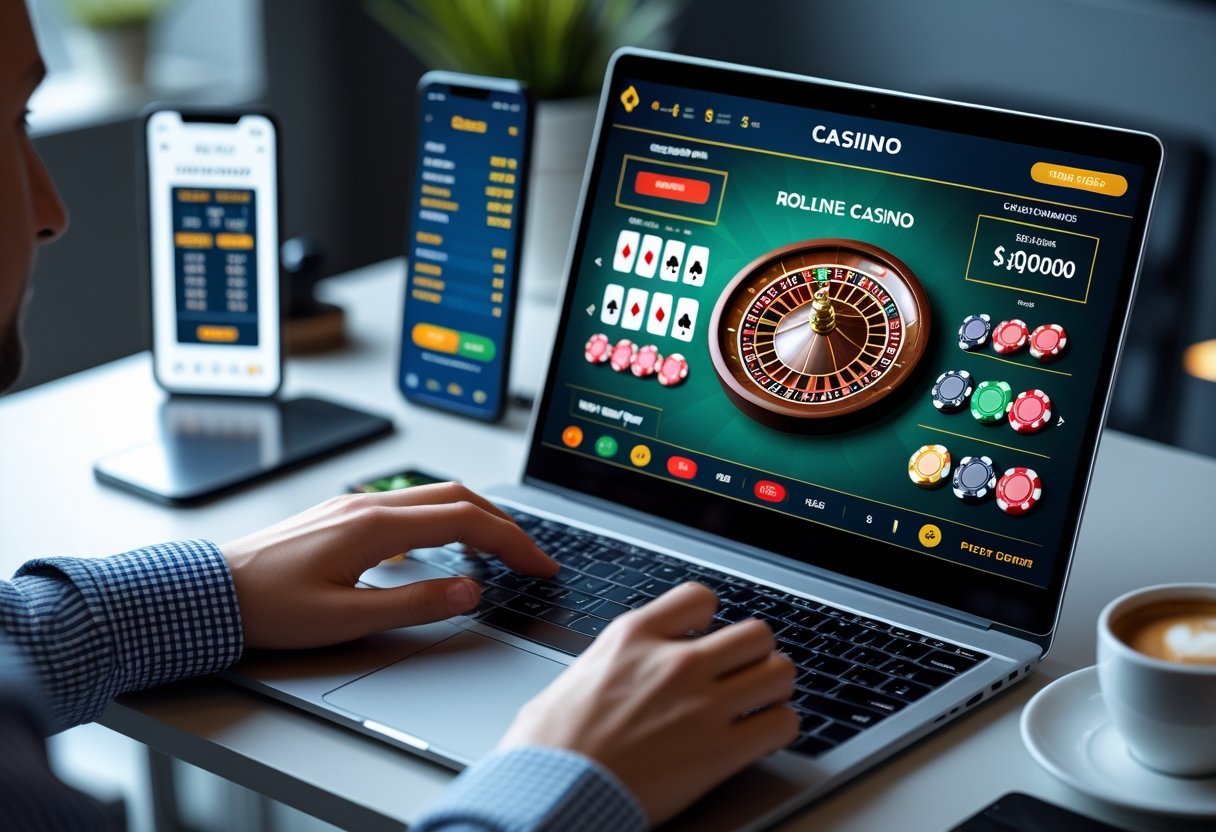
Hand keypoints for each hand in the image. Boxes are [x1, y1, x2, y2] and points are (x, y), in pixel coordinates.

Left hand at [221, 483, 554, 648]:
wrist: (208, 591)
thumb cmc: (267, 607)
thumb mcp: (346, 618)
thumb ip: (413, 604)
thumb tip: (469, 592)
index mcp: (375, 526)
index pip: (465, 522)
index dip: (511, 541)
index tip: (538, 565)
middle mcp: (369, 505)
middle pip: (458, 497)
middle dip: (504, 524)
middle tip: (531, 556)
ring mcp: (356, 505)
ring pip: (436, 495)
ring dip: (477, 515)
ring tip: (501, 548)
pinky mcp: (345, 515)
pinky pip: (412, 503)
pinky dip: (447, 516)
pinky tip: (448, 541)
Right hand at [498, 582, 797, 825]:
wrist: (552, 791)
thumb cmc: (550, 745)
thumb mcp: (575, 676)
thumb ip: (613, 661)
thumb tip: (617, 668)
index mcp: (635, 637)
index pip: (699, 597)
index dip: (708, 620)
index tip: (705, 639)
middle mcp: (675, 662)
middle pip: (755, 633)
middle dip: (753, 654)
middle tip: (742, 675)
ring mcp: (703, 705)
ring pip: (780, 672)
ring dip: (773, 688)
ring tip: (759, 704)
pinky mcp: (722, 751)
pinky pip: (784, 724)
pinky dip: (779, 729)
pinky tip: (761, 737)